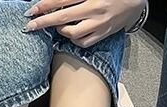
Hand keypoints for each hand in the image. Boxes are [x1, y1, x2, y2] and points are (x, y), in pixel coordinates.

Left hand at [23, 0, 145, 47]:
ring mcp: (99, 24)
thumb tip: (55, 0)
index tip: (32, 10)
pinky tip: (71, 34)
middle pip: (63, 16)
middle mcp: (95, 8)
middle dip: (44, 21)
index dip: (45, 4)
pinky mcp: (103, 34)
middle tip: (30, 25)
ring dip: (61, 30)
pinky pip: (83, 42)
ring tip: (59, 26)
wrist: (136, 1)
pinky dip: (74, 40)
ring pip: (73, 33)